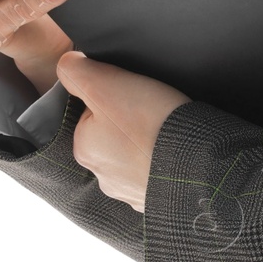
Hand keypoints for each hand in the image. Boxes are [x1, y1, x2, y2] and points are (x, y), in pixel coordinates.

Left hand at [57, 51, 190, 213]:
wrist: (196, 166)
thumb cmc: (151, 124)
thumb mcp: (108, 85)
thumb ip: (79, 72)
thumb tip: (66, 64)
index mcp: (85, 148)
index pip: (91, 111)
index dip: (112, 94)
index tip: (133, 93)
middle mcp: (102, 176)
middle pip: (111, 134)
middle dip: (128, 121)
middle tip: (152, 108)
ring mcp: (130, 190)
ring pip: (134, 156)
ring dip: (147, 143)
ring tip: (166, 128)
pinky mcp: (156, 197)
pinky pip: (156, 172)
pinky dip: (163, 162)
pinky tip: (175, 150)